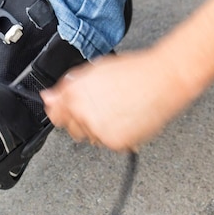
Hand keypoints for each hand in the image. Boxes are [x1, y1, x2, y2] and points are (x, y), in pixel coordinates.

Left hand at [41, 49, 195, 152]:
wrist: (164, 80)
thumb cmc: (135, 71)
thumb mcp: (95, 70)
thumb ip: (68, 86)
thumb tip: (49, 97)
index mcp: (75, 93)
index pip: (54, 112)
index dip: (59, 111)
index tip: (63, 111)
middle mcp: (83, 113)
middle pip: (72, 128)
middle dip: (81, 120)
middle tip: (102, 107)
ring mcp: (98, 130)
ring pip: (90, 137)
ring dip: (98, 128)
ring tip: (118, 110)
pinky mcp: (115, 142)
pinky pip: (108, 144)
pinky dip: (116, 136)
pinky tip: (126, 119)